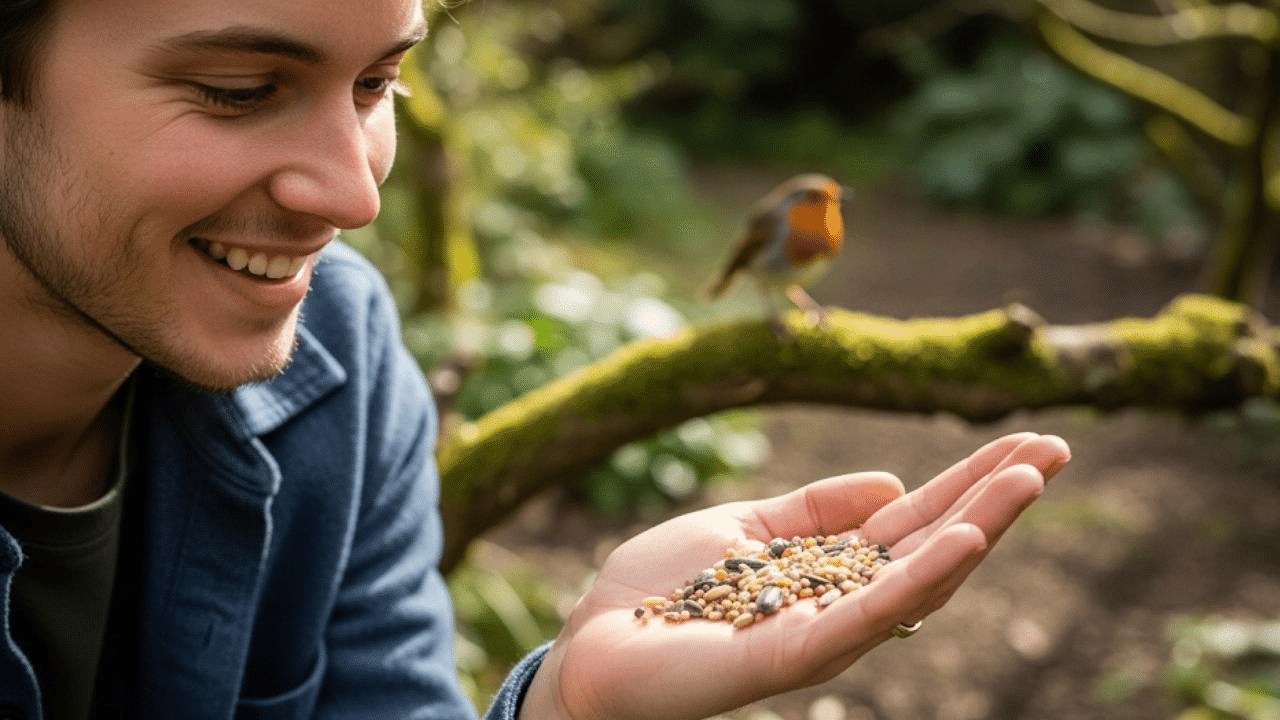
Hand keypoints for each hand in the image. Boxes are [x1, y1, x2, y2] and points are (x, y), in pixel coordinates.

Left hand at [519, 432, 1069, 719]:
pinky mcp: (792, 656)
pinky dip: (920, 580)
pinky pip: (869, 617)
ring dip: (979, 526)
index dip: (968, 483)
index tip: (1025, 444)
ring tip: (1029, 478)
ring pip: (918, 580)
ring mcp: (822, 634)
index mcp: (829, 571)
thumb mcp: (743, 526)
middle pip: (932, 547)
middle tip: (1057, 449)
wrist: (592, 641)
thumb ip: (812, 509)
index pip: (915, 522)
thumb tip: (893, 484)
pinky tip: (966, 540)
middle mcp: (839, 605)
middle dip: (994, 499)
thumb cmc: (658, 590)